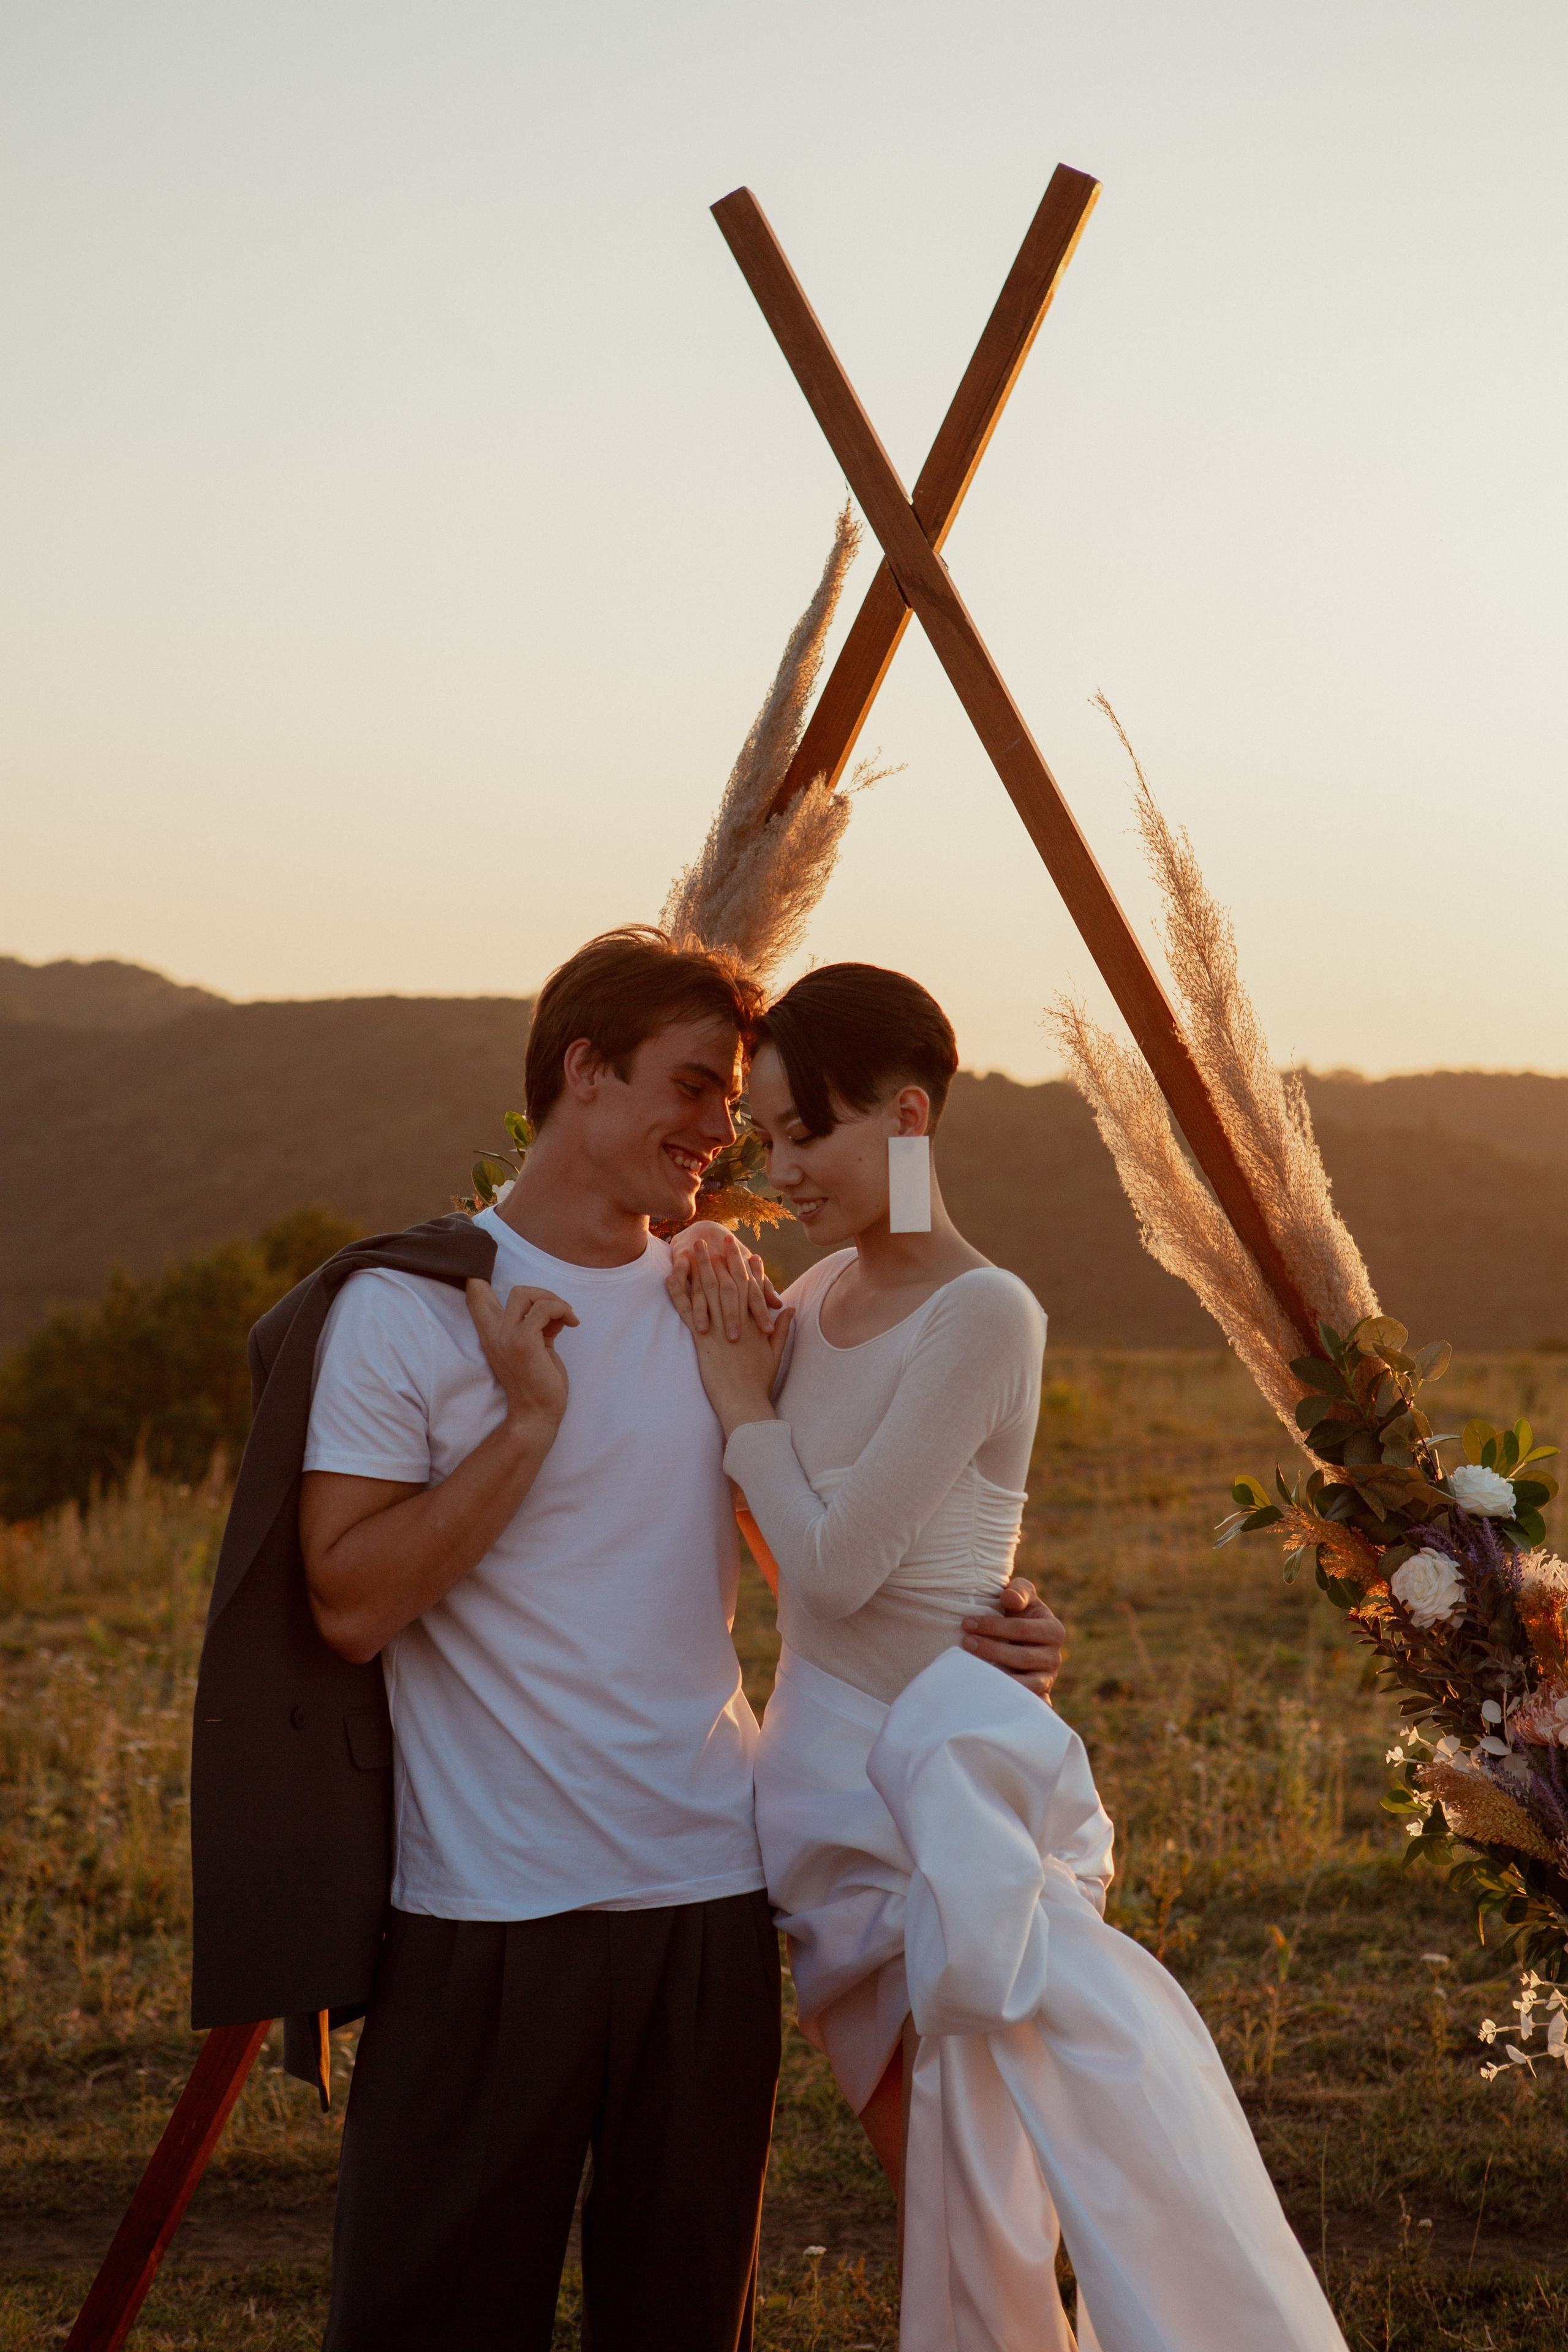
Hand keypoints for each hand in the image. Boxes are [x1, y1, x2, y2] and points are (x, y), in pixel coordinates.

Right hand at [466, 1279, 578, 1430]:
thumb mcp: (532, 1347)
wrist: (536, 1414)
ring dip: (553, 1300)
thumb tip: (552, 1308)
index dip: (482, 1277)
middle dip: (541, 1293)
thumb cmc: (537, 1383)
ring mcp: (507, 1336)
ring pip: (525, 1293)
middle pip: (509, 1289)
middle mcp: (494, 1332)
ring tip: (567, 1318)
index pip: (475, 1295)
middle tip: (558, 1313)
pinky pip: (544, 1309)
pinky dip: (562, 1310)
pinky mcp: (524, 1341)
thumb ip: (535, 1325)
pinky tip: (572, 1324)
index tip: (512, 1286)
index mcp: (492, 1333)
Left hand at [666, 1241, 791, 1438]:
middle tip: (721, 1238)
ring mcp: (719, 1328)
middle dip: (726, 1258)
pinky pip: (688, 1310)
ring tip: (696, 1246)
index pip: (753, 1290)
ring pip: (708, 1290)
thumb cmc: (759, 1383)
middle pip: (730, 1282)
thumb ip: (783, 1329)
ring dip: (702, 1266)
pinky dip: (679, 1290)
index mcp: (755, 1324)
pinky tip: (672, 1274)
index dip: (751, 1270)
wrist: (744, 1403)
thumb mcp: (776, 1354)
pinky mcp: (702, 1339)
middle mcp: (737, 1321)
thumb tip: (788, 1309)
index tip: (750, 1254)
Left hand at [961, 1577, 1064, 1699]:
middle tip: (965, 1643)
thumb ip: (1019, 1590)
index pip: (1021, 1629)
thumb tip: (1008, 1597)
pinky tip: (999, 1705)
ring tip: (971, 1669)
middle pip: (1021, 1657)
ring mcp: (1047, 1678)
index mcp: (1053, 1630)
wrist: (1023, 1638)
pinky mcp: (1039, 1695)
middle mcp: (1054, 1657)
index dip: (993, 1626)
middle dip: (990, 1650)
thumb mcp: (1023, 1596)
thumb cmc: (1020, 1613)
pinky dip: (1020, 1705)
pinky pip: (1032, 1704)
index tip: (967, 1623)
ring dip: (997, 1678)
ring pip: (1025, 1684)